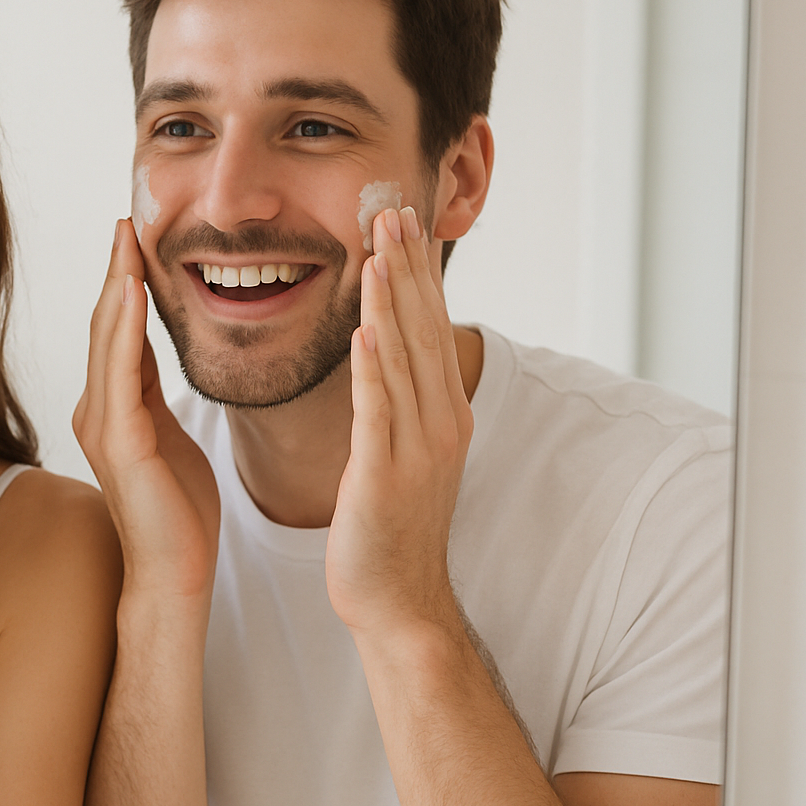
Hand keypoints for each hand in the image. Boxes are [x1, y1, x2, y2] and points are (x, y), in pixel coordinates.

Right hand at [73, 219, 219, 598]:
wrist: (174, 573)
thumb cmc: (177, 512)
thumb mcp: (169, 434)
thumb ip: (152, 393)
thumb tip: (149, 350)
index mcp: (112, 408)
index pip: (115, 331)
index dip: (122, 283)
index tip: (133, 237)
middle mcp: (97, 410)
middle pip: (104, 326)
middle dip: (114, 271)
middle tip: (125, 221)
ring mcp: (102, 425)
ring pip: (106, 341)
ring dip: (116, 287)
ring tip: (125, 241)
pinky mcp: (120, 443)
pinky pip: (121, 373)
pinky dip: (124, 328)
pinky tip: (131, 293)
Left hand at [326, 206, 472, 638]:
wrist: (399, 599)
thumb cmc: (390, 525)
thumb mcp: (400, 448)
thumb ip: (397, 398)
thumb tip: (386, 349)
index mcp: (441, 410)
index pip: (429, 324)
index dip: (416, 269)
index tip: (401, 216)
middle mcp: (439, 421)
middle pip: (423, 328)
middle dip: (408, 265)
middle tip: (392, 206)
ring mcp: (416, 448)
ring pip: (404, 360)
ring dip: (392, 301)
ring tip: (379, 248)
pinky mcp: (384, 476)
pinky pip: (378, 413)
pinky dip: (373, 369)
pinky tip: (364, 331)